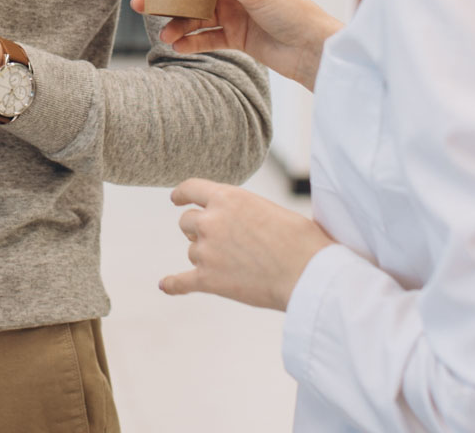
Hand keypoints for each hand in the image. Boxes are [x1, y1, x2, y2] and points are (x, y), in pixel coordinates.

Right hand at [130, 0, 338, 90]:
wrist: (314, 52)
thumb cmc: (294, 13)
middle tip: (142, 3)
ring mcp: (236, 14)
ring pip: (199, 16)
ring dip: (180, 23)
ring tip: (164, 33)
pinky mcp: (238, 38)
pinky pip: (209, 38)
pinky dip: (193, 42)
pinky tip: (178, 46)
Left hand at [161, 179, 333, 310]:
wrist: (308, 273)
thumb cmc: (301, 240)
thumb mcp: (268, 209)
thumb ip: (243, 212)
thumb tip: (238, 224)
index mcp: (228, 197)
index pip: (192, 188)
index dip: (181, 194)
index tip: (176, 199)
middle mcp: (211, 221)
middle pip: (186, 222)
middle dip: (197, 229)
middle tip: (220, 240)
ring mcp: (206, 251)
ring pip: (192, 251)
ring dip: (205, 256)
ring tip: (235, 265)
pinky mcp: (208, 280)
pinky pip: (182, 282)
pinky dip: (173, 284)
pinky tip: (166, 285)